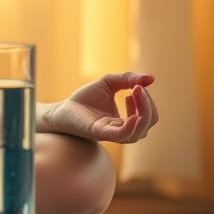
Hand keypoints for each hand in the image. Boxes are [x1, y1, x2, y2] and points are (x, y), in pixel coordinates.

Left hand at [43, 72, 158, 143]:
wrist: (61, 109)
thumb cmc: (84, 99)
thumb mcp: (109, 83)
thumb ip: (128, 78)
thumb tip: (152, 78)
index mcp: (127, 122)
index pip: (149, 116)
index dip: (148, 101)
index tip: (137, 87)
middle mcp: (122, 130)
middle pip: (148, 124)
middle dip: (148, 104)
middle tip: (137, 88)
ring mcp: (111, 133)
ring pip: (139, 132)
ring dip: (142, 111)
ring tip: (132, 91)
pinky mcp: (99, 133)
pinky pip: (121, 135)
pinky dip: (131, 125)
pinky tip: (132, 112)